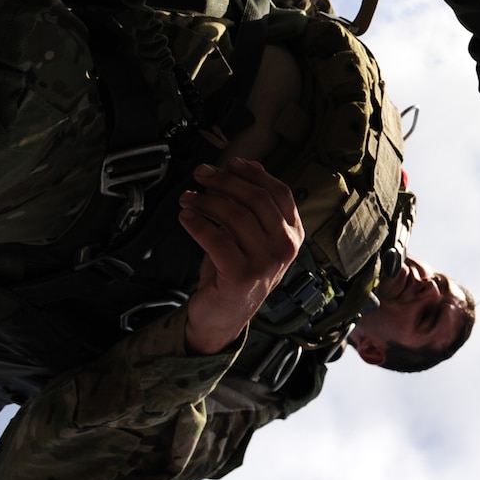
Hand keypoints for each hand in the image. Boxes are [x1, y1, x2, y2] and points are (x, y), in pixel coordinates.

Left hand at [178, 158, 304, 353]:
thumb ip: (254, 203)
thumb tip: (250, 166)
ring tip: (188, 198)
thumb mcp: (252, 235)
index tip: (230, 164)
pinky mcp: (241, 275)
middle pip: (257, 200)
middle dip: (225, 181)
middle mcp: (285, 247)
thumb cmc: (236, 271)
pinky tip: (186, 217)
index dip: (253, 174)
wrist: (225, 316)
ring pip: (236, 216)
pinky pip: (217, 240)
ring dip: (206, 201)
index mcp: (293, 234)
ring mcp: (265, 262)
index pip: (279, 192)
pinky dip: (198, 224)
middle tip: (202, 174)